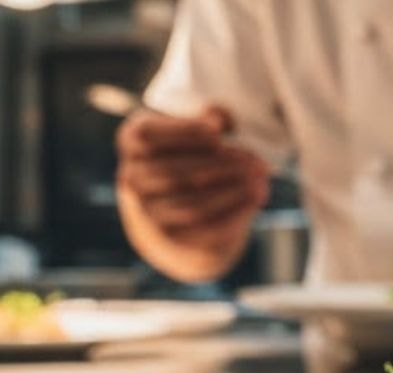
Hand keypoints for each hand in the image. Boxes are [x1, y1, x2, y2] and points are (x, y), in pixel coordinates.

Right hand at [116, 105, 269, 281]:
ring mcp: (148, 212)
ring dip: (233, 193)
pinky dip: (235, 215)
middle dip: (221, 166)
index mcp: (132, 138)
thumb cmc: (190, 149)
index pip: (149, 137)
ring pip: (192, 206)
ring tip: (260, 181)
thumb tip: (220, 116)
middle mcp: (132, 177)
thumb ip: (210, 118)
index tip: (219, 131)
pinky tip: (255, 200)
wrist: (175, 202)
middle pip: (175, 173)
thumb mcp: (195, 126)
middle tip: (255, 161)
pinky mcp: (170, 236)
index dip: (186, 133)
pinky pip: (205, 230)